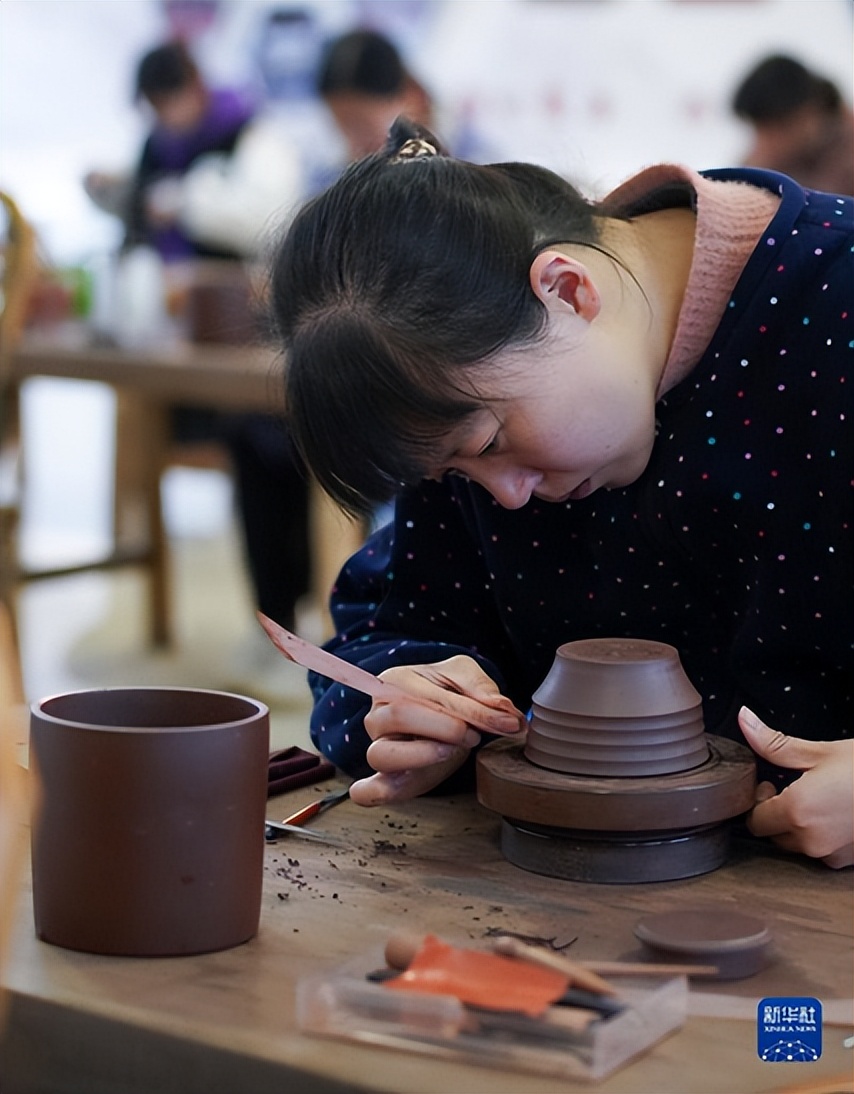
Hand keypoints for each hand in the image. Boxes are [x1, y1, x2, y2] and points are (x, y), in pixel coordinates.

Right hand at [349, 656, 525, 806]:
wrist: (438, 715)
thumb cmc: (446, 691)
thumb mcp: (464, 675)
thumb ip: (481, 687)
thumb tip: (502, 709)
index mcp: (395, 681)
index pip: (431, 695)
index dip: (473, 711)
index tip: (508, 722)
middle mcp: (379, 714)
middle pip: (400, 717)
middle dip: (447, 728)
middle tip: (475, 735)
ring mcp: (379, 746)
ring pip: (381, 753)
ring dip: (422, 755)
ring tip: (451, 752)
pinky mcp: (386, 778)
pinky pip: (368, 789)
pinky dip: (372, 793)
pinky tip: (388, 788)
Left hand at [739, 707, 853, 867]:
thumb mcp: (819, 752)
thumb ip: (773, 743)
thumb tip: (745, 721)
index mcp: (797, 812)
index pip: (754, 821)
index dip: (758, 800)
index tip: (770, 784)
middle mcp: (812, 840)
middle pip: (774, 835)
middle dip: (776, 813)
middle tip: (794, 788)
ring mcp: (833, 854)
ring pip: (798, 845)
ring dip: (800, 825)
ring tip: (819, 798)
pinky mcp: (849, 860)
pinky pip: (823, 851)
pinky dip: (822, 835)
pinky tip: (836, 813)